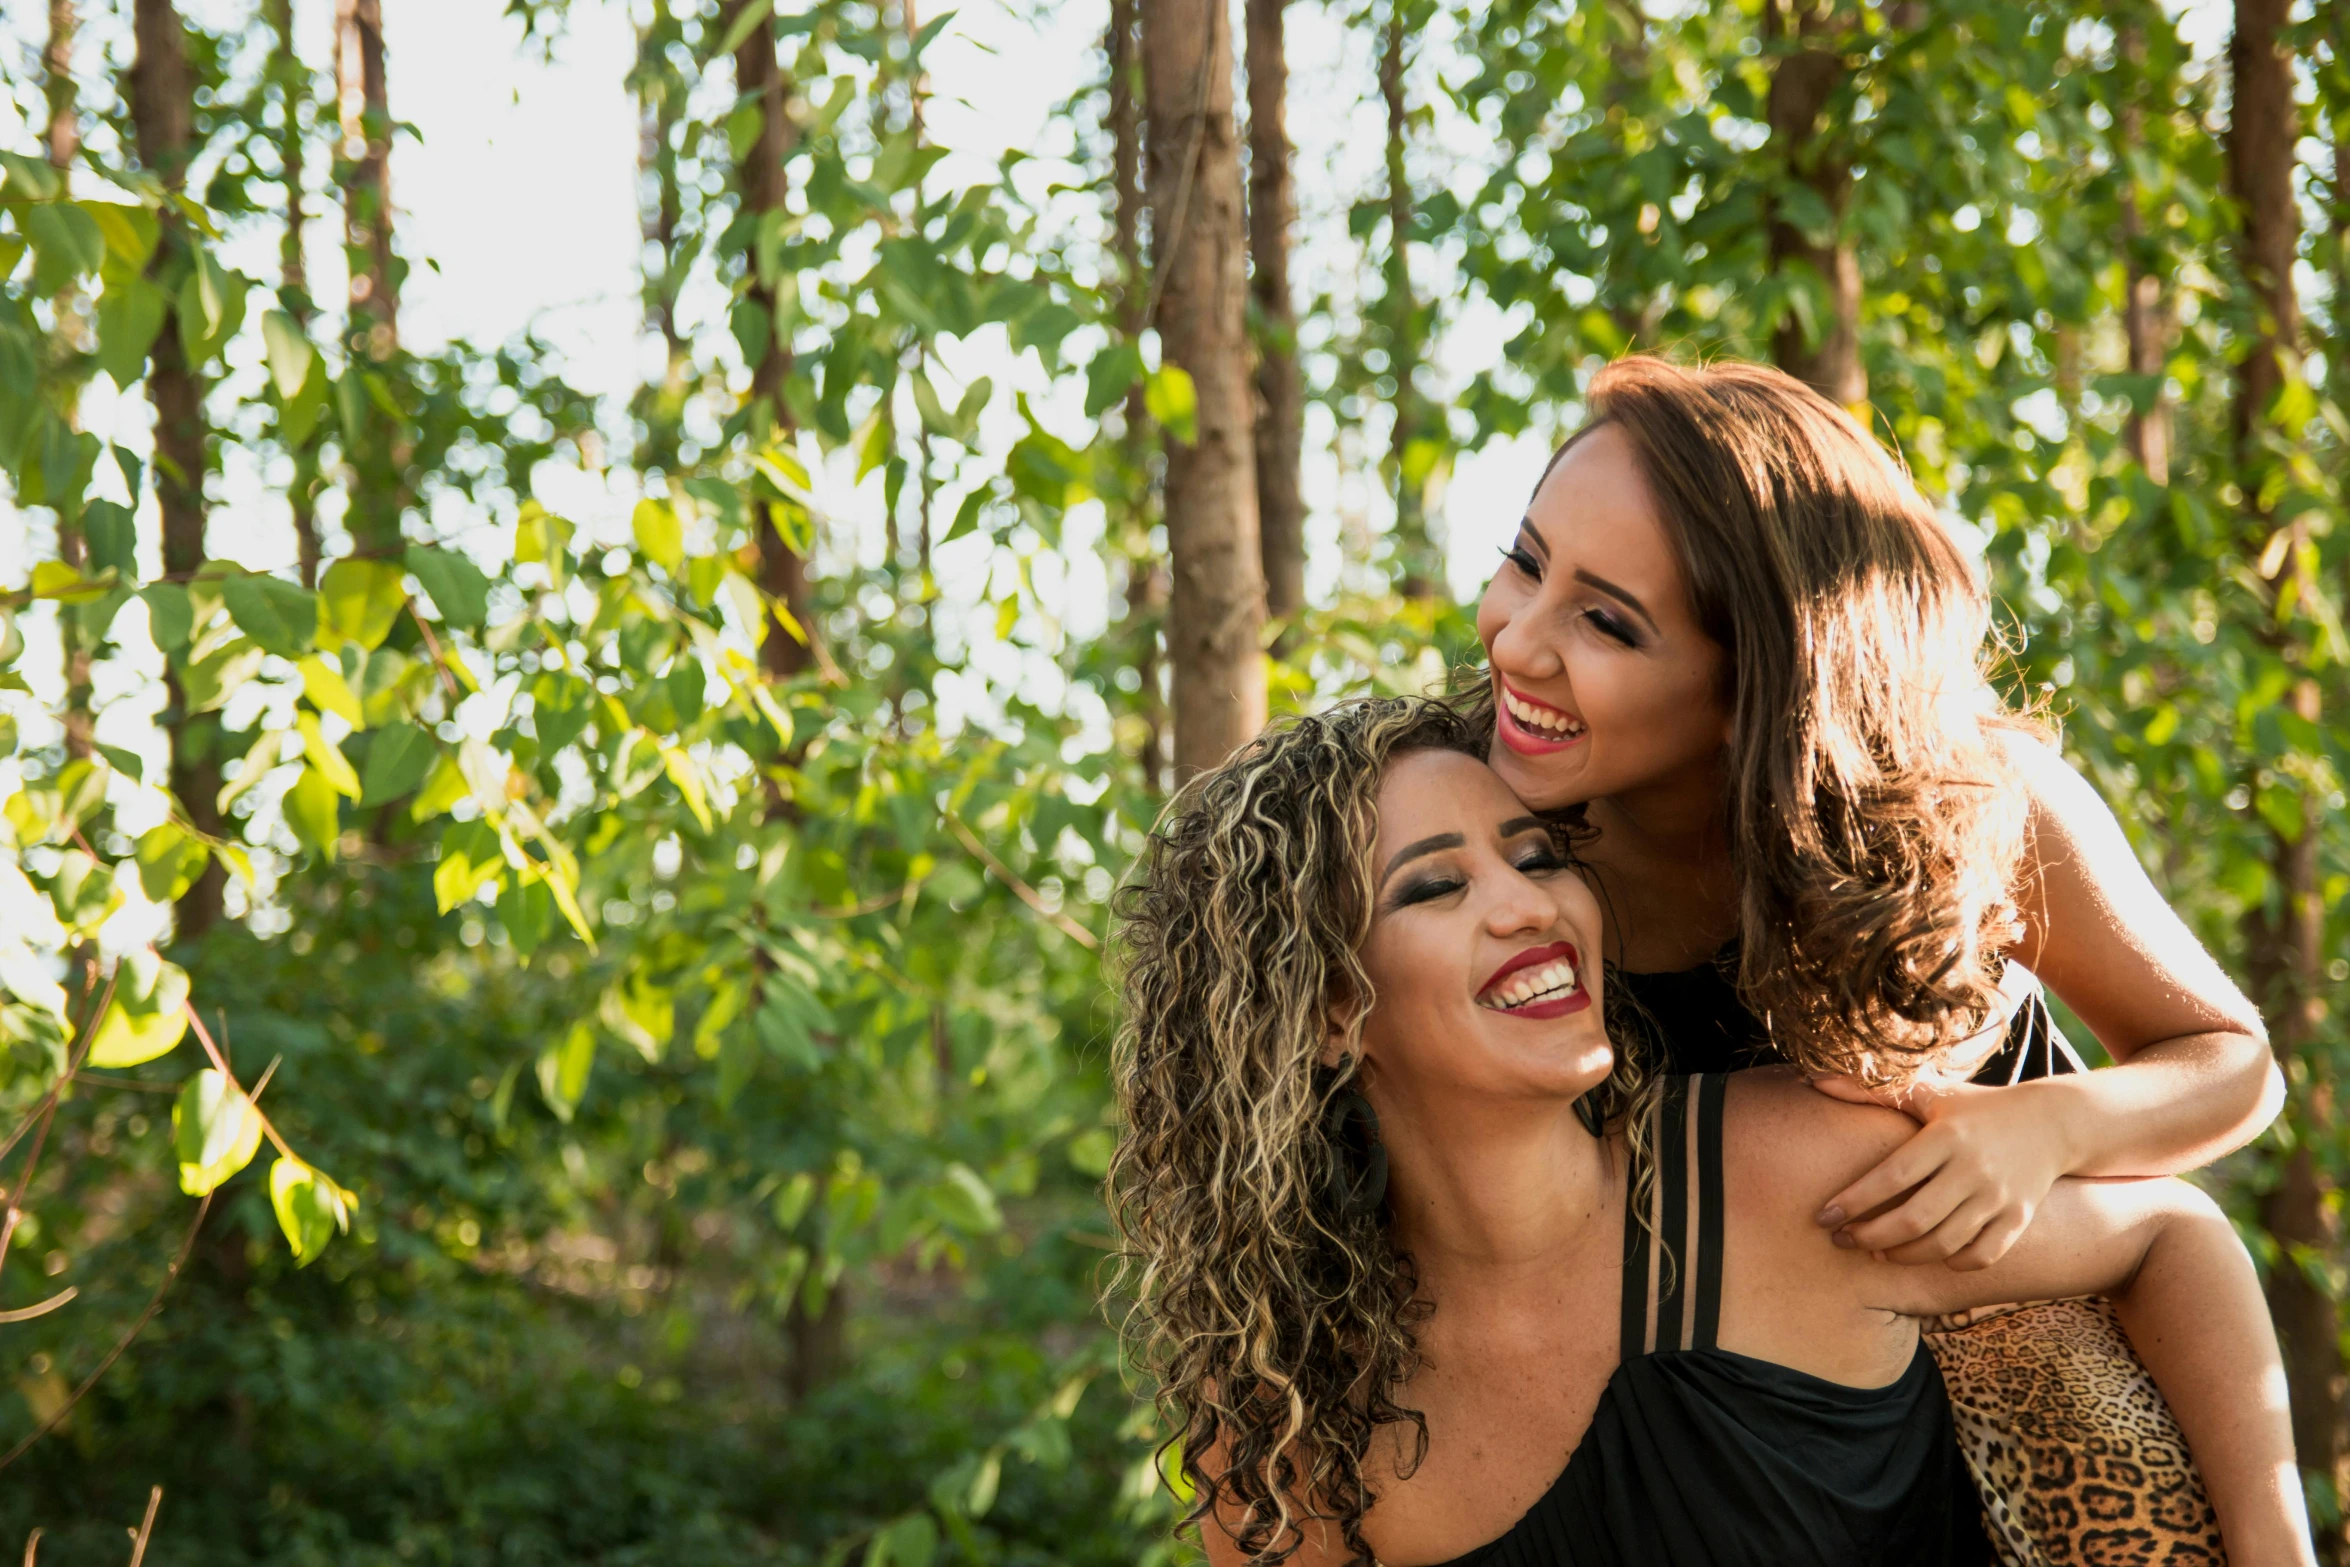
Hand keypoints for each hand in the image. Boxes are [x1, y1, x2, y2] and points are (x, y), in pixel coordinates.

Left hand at [1807, 1076, 2075, 1269]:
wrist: (2051, 1122)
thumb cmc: (1974, 1108)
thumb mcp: (1929, 1091)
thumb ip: (1872, 1090)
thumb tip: (1815, 1079)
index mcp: (1946, 1136)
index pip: (1892, 1176)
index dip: (1854, 1201)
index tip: (1822, 1217)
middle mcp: (1973, 1169)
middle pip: (1915, 1219)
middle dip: (1871, 1236)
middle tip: (1843, 1240)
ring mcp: (1999, 1197)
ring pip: (1944, 1244)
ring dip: (1903, 1255)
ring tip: (1876, 1251)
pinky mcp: (2019, 1218)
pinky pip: (1982, 1255)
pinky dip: (1952, 1263)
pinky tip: (1930, 1254)